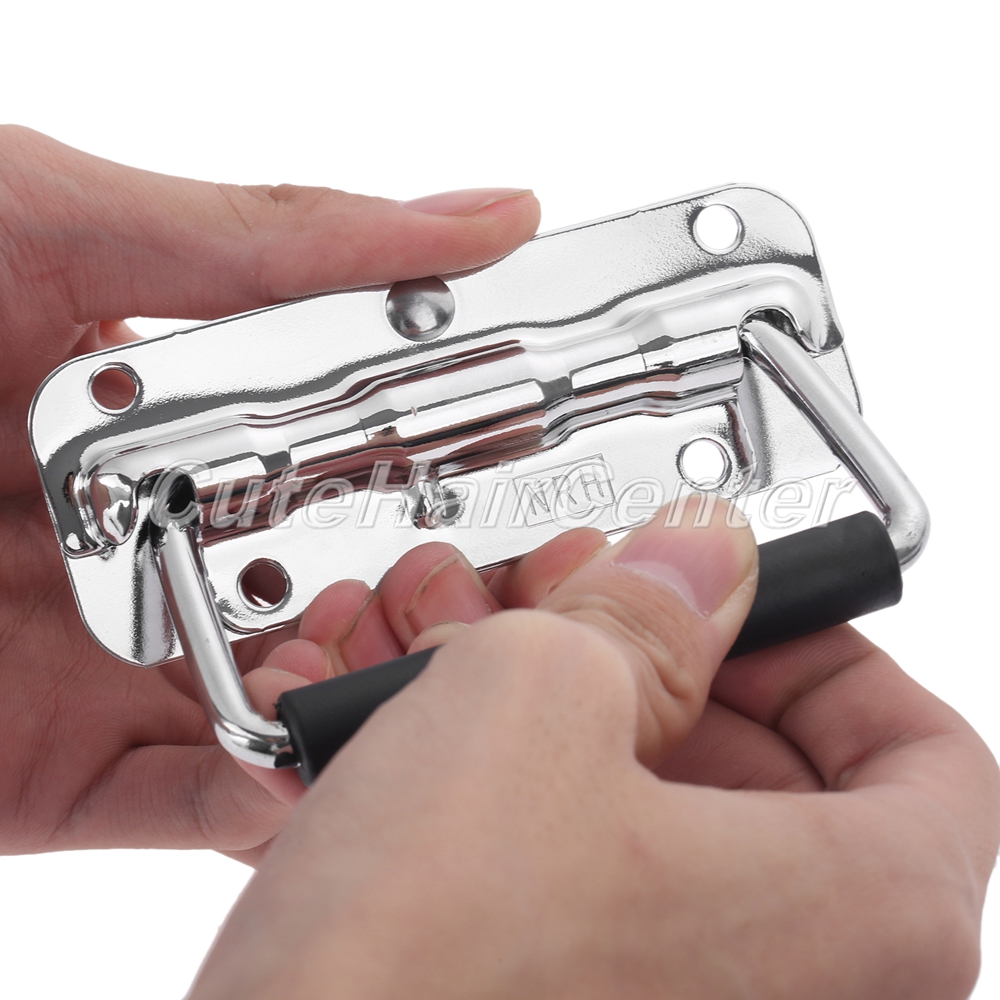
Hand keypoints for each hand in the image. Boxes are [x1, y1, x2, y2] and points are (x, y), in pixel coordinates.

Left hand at [0, 125, 539, 862]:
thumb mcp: (53, 219)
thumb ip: (281, 237)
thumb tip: (486, 220)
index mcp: (186, 416)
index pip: (372, 456)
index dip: (466, 464)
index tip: (549, 472)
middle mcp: (169, 543)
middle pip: (348, 591)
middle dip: (437, 599)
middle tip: (505, 597)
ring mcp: (117, 663)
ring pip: (293, 712)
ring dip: (365, 704)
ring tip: (415, 678)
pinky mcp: (53, 774)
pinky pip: (193, 806)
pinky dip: (259, 803)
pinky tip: (306, 777)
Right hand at [195, 498, 998, 998]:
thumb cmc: (408, 969)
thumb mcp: (539, 698)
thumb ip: (641, 606)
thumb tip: (695, 560)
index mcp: (851, 929)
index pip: (925, 751)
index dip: (824, 652)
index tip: (735, 611)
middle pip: (774, 782)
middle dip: (659, 672)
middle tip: (580, 618)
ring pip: (660, 829)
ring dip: (568, 725)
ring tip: (468, 667)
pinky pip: (583, 891)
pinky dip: (520, 808)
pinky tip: (426, 753)